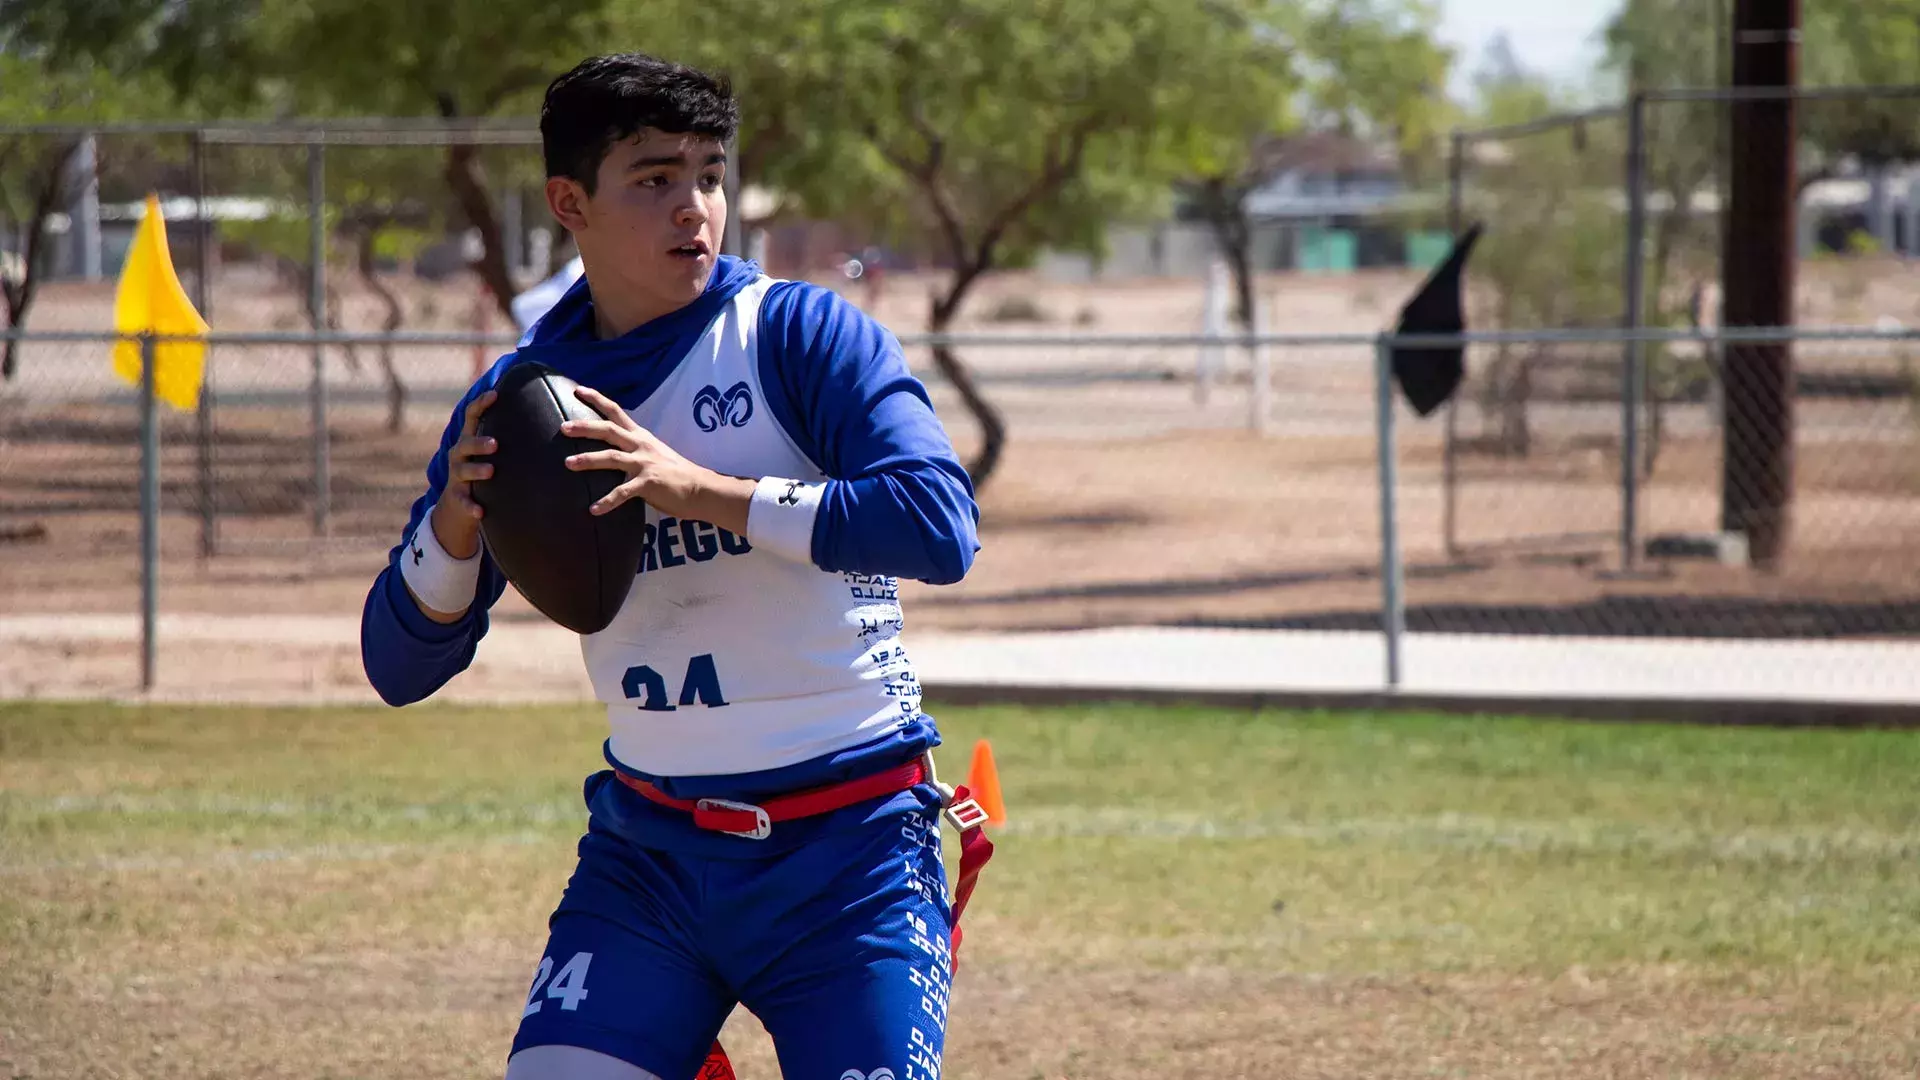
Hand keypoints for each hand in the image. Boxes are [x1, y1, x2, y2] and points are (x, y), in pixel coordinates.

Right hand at [429, 390, 496, 558]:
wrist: (459, 502)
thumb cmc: (485, 468)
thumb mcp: (492, 452)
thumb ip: (510, 435)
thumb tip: (548, 412)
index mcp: (470, 438)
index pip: (473, 416)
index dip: (481, 404)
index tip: (495, 394)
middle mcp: (460, 454)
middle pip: (465, 443)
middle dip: (479, 442)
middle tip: (495, 443)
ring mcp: (457, 475)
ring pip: (462, 470)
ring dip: (476, 469)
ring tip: (490, 471)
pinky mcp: (457, 497)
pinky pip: (463, 500)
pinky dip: (470, 505)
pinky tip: (480, 511)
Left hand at [562, 386, 753, 531]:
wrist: (701, 489)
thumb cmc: (676, 473)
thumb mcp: (654, 453)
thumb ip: (634, 450)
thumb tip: (615, 452)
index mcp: (641, 437)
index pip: (616, 411)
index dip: (597, 399)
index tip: (578, 389)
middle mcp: (640, 446)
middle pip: (608, 430)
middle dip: (584, 427)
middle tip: (563, 427)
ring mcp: (644, 464)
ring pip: (611, 458)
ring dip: (587, 460)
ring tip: (568, 463)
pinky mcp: (648, 483)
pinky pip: (623, 493)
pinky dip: (607, 502)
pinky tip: (593, 510)